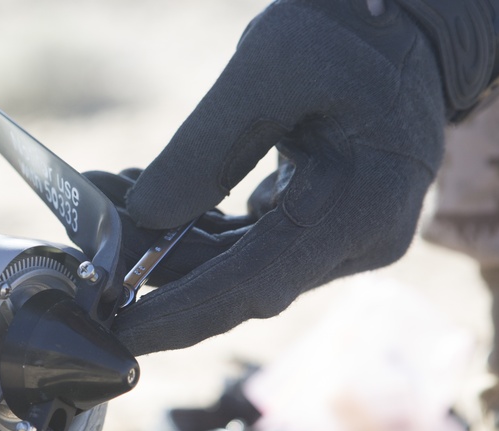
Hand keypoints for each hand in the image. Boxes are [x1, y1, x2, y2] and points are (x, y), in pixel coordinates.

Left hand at [111, 0, 446, 356]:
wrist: (409, 24)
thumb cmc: (347, 32)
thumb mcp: (268, 69)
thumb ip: (204, 149)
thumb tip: (142, 218)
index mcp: (359, 208)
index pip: (255, 285)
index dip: (181, 314)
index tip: (118, 332)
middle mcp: (358, 240)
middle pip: (239, 279)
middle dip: (157, 262)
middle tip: (88, 230)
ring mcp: (343, 239)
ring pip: (237, 264)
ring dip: (167, 240)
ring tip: (103, 197)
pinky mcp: (323, 227)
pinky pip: (250, 243)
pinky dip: (196, 226)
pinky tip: (146, 199)